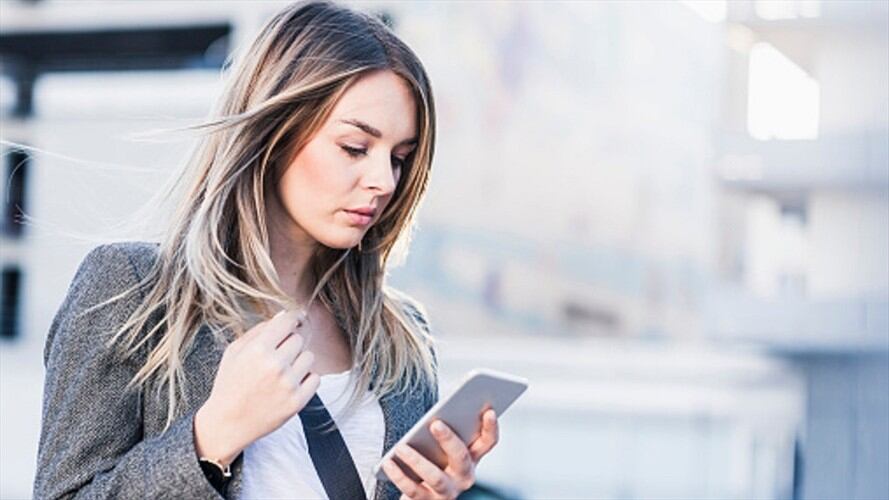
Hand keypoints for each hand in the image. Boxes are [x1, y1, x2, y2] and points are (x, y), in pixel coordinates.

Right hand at [194, 309, 318, 465]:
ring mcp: (288, 384)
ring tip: (282, 372)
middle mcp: (275, 365)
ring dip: (298, 361)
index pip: (288, 321)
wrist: (228, 423)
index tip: (295, 320)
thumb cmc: (230, 384)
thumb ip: (259, 330)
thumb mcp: (234, 351)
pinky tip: (290, 384)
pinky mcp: (297, 401)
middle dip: (289, 344)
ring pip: (309, 357)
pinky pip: (315, 378)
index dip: (293, 319)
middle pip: (299, 339)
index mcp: (258, 349)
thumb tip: (284, 315)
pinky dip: (305, 379)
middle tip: (277, 357)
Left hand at [382, 409, 499, 499]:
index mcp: (471, 458)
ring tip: (401, 447)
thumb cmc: (432, 463)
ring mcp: (446, 491)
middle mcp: (463, 477)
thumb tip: (437, 414)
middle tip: (435, 424)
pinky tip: (389, 462)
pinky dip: (399, 475)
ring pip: (435, 477)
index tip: (489, 411)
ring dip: (417, 460)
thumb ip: (446, 433)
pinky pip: (413, 489)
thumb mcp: (443, 448)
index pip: (487, 443)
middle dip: (449, 440)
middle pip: (461, 458)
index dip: (491, 428)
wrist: (420, 495)